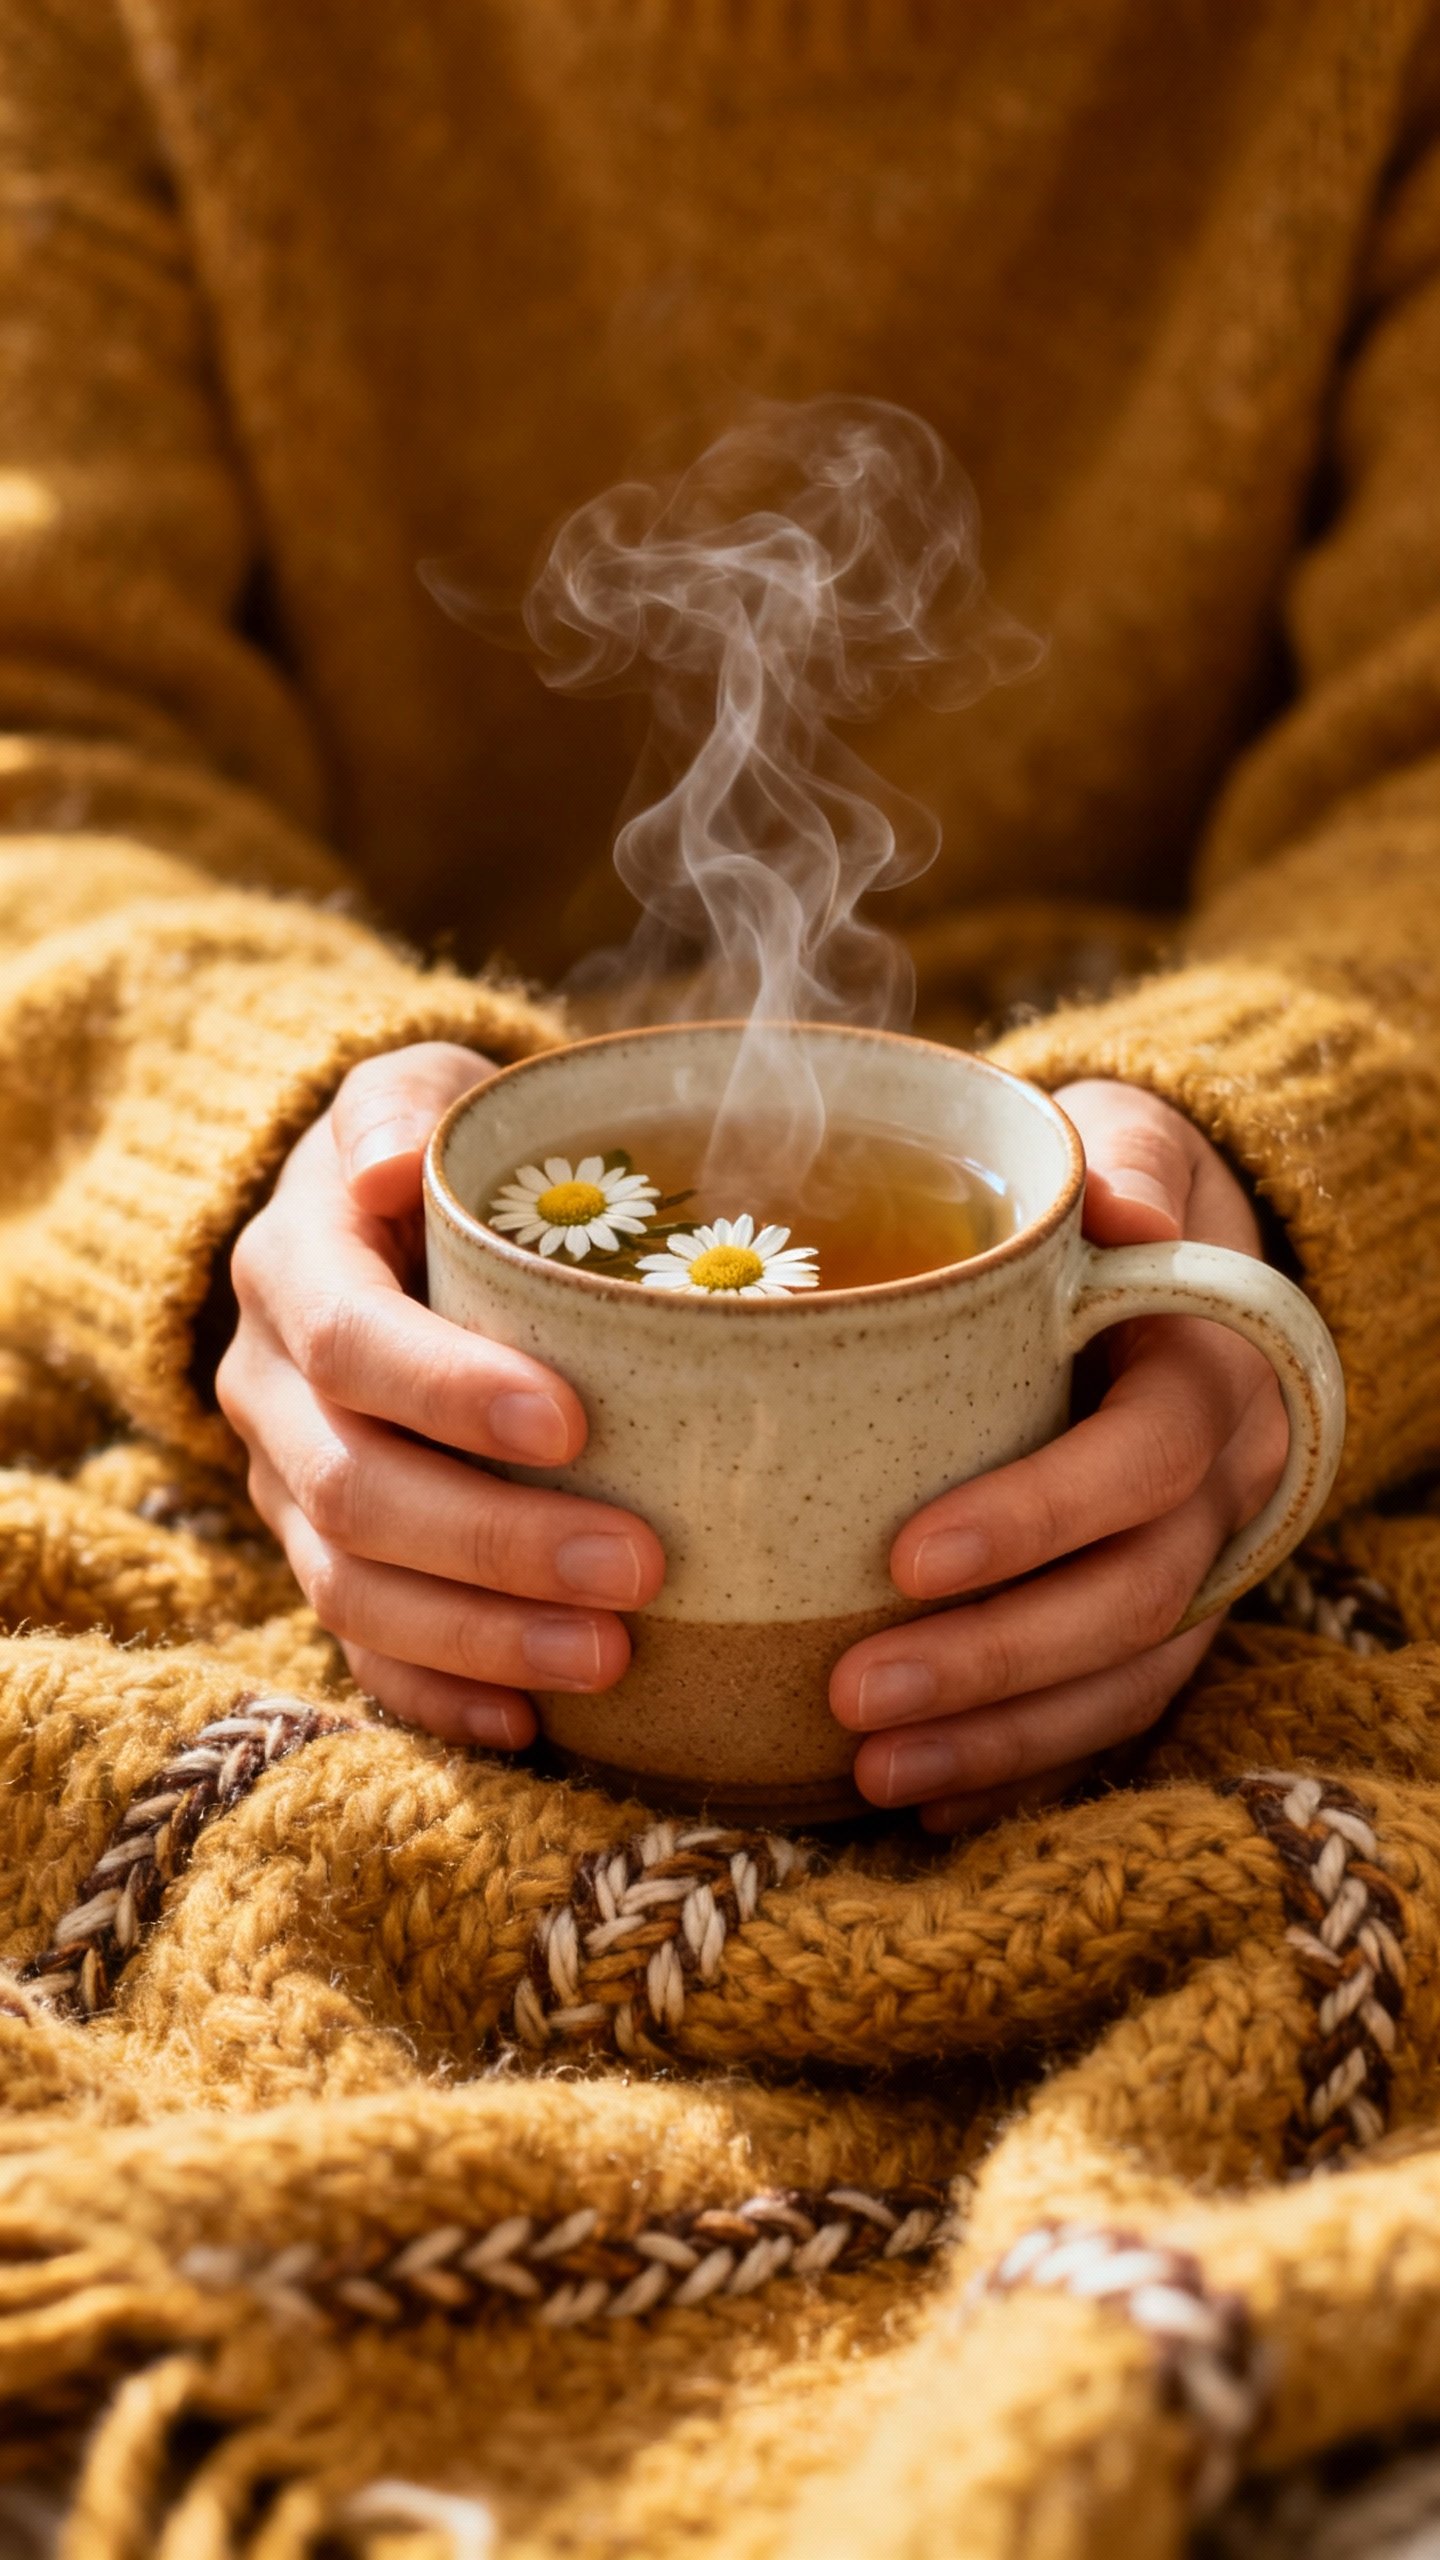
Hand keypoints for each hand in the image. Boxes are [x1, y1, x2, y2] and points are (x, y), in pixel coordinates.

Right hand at [217, 1042, 663, 1746]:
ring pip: (352, 1589)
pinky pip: (361, 1655)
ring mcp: (288, 1487)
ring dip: (483, 1635)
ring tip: (611, 1658)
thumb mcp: (424, 1094)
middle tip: (636, 1569)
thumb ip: (406, 1108)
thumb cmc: (444, 1157)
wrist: (389, 1218)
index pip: (351, 1341)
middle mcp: (272, 1388)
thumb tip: (388, 1163)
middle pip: (354, 1488)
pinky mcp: (325, 1560)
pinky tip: (531, 1725)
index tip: (573, 1426)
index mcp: (294, 1268)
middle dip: (494, 1542)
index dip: (449, 1392)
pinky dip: (441, 1696)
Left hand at [829, 1080, 1288, 1831]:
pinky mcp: (1162, 1623)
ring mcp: (1203, 1565)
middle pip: (1137, 1600)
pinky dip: (1026, 1770)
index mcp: (1208, 1373)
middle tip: (854, 1694)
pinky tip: (925, 1805)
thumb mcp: (1118, 1141)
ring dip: (1003, 1738)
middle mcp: (1224, 1488)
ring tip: (873, 1772)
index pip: (1143, 1461)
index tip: (906, 1556)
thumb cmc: (1105, 1196)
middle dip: (998, 1660)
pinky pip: (1114, 1719)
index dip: (1039, 1518)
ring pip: (1129, 1680)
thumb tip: (1118, 1214)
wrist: (1173, 1260)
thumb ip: (1112, 1167)